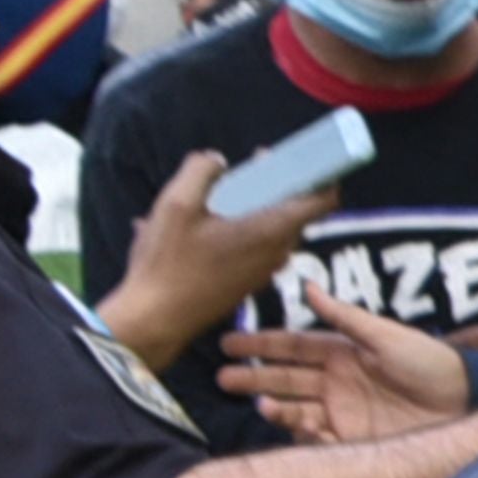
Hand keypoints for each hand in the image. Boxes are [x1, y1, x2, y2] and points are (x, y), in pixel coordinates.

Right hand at [129, 152, 333, 330]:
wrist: (155, 319)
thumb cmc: (168, 262)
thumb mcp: (177, 203)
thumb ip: (201, 170)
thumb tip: (218, 160)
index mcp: (270, 231)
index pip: (322, 200)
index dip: (320, 174)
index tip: (303, 158)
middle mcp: (276, 253)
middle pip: (292, 210)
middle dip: (276, 184)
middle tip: (249, 167)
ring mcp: (263, 270)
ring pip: (268, 227)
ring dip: (249, 206)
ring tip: (211, 194)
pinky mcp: (246, 281)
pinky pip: (250, 245)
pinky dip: (233, 228)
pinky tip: (193, 223)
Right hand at [218, 298, 466, 443]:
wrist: (468, 404)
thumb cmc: (433, 363)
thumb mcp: (386, 336)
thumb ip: (344, 316)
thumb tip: (307, 287)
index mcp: (343, 353)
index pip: (292, 347)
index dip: (261, 345)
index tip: (228, 344)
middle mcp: (339, 384)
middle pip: (286, 379)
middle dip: (254, 377)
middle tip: (222, 378)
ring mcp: (346, 413)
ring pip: (297, 410)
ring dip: (276, 406)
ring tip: (259, 403)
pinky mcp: (357, 441)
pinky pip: (320, 440)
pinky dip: (303, 434)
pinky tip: (293, 425)